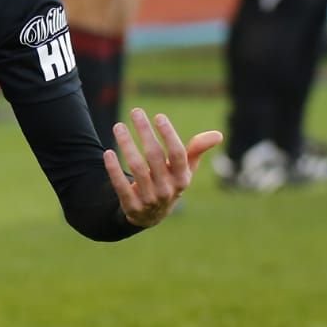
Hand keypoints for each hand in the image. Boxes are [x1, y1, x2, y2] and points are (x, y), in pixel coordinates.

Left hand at [103, 108, 222, 228]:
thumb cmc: (170, 182)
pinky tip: (108, 152)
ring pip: (137, 168)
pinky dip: (114, 169)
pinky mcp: (131, 206)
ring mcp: (149, 199)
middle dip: (144, 132)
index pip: (178, 154)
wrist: (151, 215)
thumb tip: (219, 135)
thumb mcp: (186, 169)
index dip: (169, 135)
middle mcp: (168, 190)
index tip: (158, 116)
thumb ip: (197, 150)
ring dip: (127, 145)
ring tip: (118, 126)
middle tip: (135, 111)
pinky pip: (121, 186)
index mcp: (183, 178)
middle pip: (155, 156)